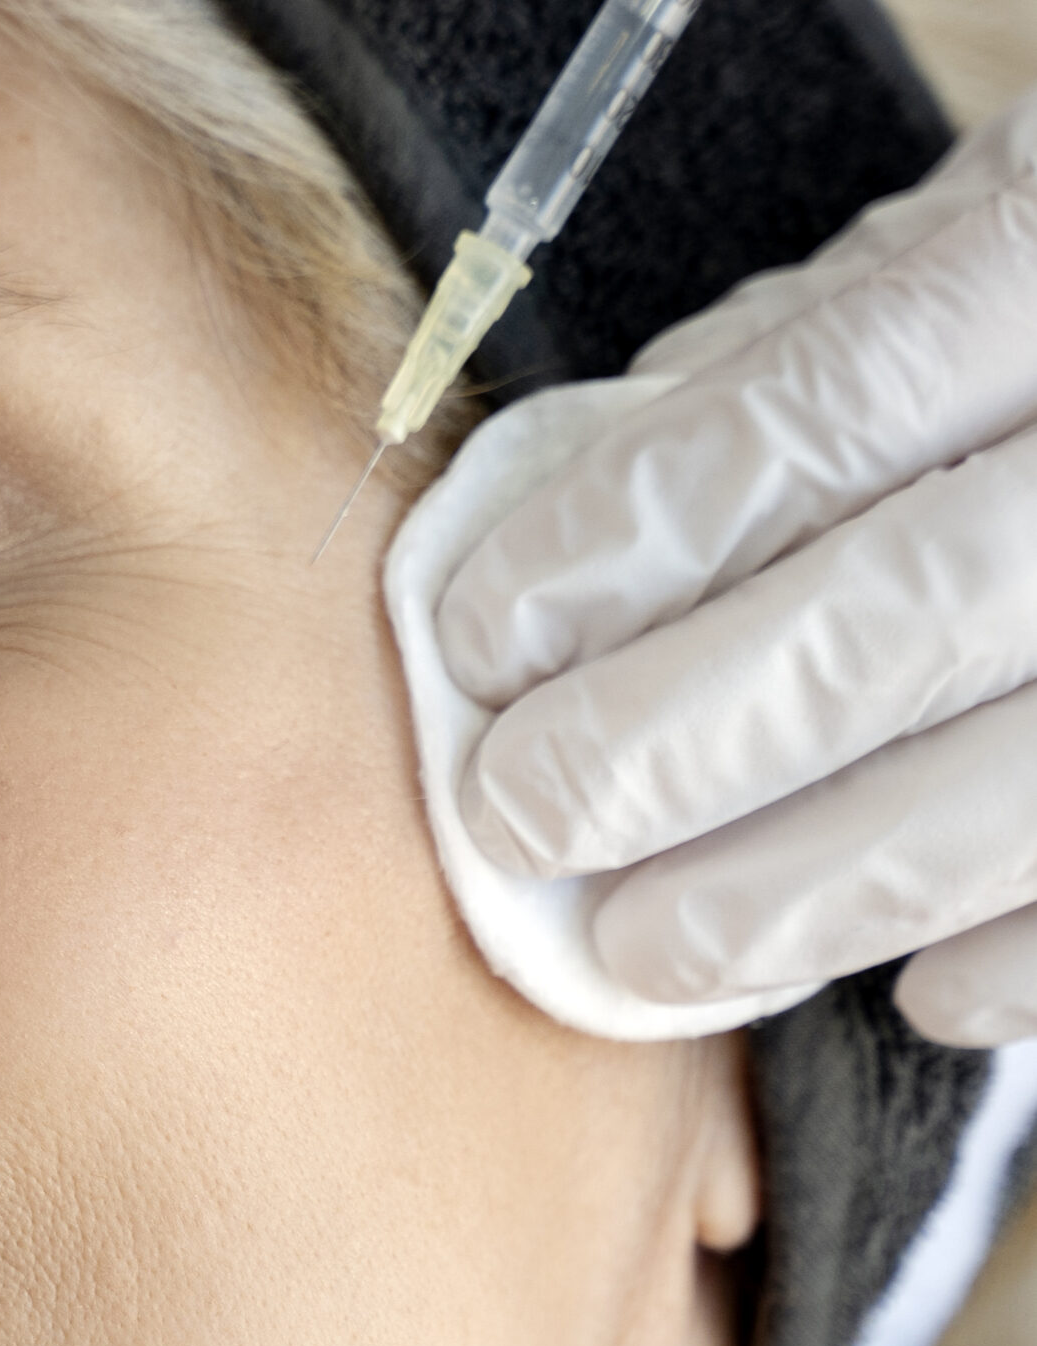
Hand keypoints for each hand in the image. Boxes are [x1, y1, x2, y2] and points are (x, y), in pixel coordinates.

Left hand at [435, 90, 1036, 1046]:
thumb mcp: (1000, 241)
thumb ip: (824, 347)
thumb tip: (584, 497)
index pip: (820, 418)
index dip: (624, 543)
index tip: (476, 642)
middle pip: (886, 624)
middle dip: (663, 747)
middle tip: (515, 816)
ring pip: (998, 799)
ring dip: (790, 898)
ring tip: (638, 950)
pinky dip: (1007, 967)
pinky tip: (908, 990)